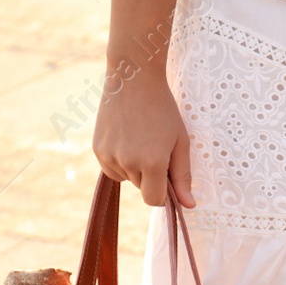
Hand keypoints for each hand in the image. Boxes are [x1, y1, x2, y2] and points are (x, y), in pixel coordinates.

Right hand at [92, 67, 195, 207]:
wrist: (133, 78)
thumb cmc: (163, 110)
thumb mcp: (180, 142)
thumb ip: (183, 176)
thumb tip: (188, 205)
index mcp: (152, 162)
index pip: (154, 200)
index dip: (163, 194)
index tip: (167, 179)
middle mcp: (127, 162)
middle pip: (142, 188)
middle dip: (151, 176)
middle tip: (156, 147)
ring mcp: (109, 156)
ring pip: (126, 179)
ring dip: (135, 168)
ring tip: (140, 139)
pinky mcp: (97, 149)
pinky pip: (112, 169)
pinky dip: (120, 162)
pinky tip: (126, 139)